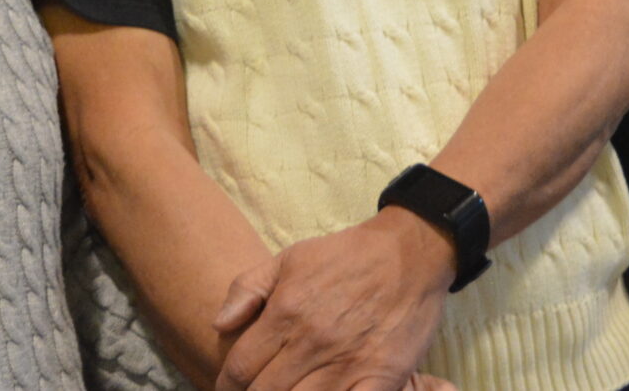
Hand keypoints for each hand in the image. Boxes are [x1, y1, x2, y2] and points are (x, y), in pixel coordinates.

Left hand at [212, 210, 455, 389]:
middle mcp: (312, 342)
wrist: (409, 252)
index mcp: (285, 312)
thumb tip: (219, 324)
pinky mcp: (381, 378)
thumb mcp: (289, 258)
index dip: (227, 386)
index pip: (240, 368)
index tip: (229, 389)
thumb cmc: (345, 256)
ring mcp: (347, 363)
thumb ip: (247, 288)